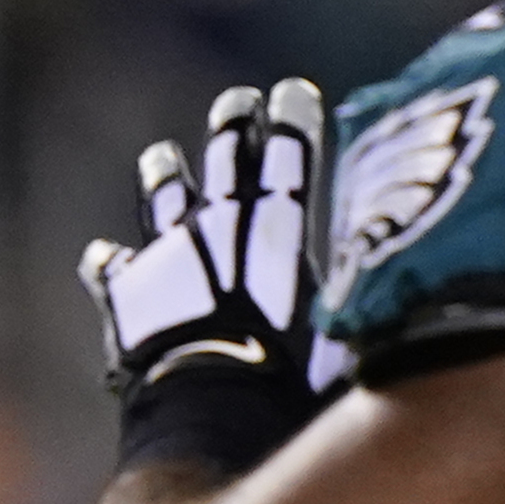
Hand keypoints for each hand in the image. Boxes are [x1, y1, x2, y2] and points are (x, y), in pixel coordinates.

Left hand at [80, 78, 327, 472]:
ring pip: (162, 201)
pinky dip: (108, 264)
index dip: (290, 121)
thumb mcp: (342, 334)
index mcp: (275, 233)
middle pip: (224, 163)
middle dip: (232, 127)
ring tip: (160, 157)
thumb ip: (361, 301)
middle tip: (237, 100)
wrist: (209, 413)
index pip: (287, 159)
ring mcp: (165, 260)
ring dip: (163, 176)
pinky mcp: (127, 299)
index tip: (291, 90)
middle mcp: (217, 231)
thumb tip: (404, 293)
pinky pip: (111, 272)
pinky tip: (99, 256)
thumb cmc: (290, 381)